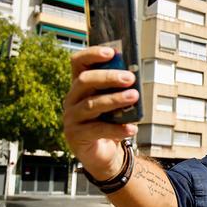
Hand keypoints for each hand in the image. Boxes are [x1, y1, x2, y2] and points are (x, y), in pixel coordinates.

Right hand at [62, 46, 138, 178]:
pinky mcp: (76, 136)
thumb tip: (133, 75)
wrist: (103, 153)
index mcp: (80, 85)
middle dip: (108, 77)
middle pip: (85, 81)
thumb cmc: (110, 122)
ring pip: (92, 104)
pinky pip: (98, 130)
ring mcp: (72, 118)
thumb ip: (119, 89)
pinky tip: (132, 128)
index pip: (78, 62)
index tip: (112, 52)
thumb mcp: (114, 103)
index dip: (92, 54)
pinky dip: (117, 129)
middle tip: (130, 78)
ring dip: (115, 99)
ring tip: (134, 97)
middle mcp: (72, 99)